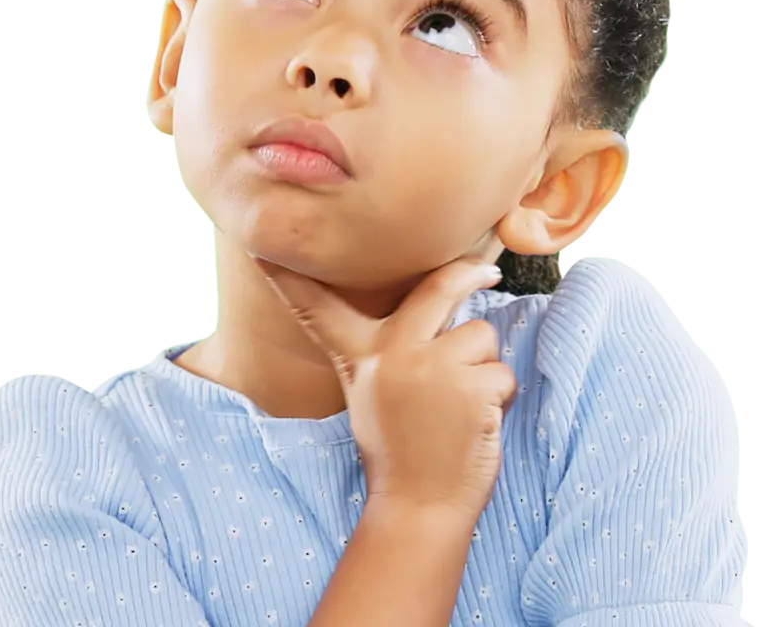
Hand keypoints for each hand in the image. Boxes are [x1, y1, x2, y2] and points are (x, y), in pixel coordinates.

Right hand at [252, 254, 517, 524]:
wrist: (419, 509)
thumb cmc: (400, 451)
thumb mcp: (371, 394)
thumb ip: (388, 351)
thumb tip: (435, 308)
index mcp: (361, 355)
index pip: (319, 308)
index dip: (288, 278)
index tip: (258, 250)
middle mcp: (393, 353)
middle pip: (437, 287)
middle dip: (467, 272)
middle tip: (487, 271)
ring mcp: (432, 366)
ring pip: (480, 335)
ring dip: (483, 367)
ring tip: (459, 404)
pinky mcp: (470, 387)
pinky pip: (501, 373)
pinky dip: (499, 397)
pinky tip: (475, 424)